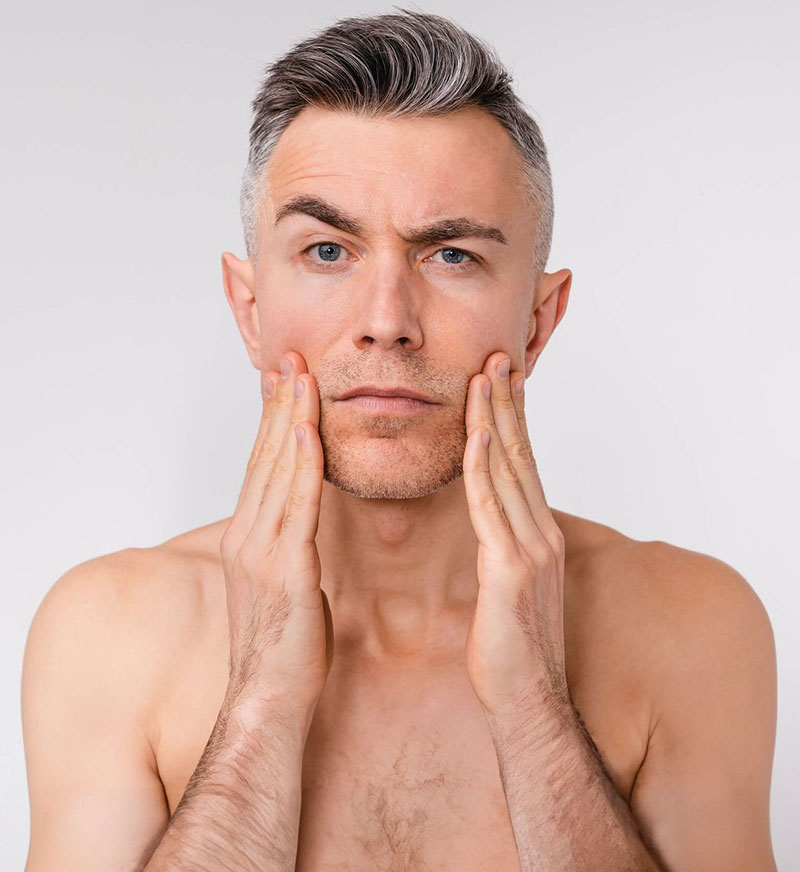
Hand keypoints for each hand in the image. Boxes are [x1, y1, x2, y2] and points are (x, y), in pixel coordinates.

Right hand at [219, 351, 331, 730]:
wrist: (267, 700)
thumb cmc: (283, 648)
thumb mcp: (286, 586)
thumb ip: (290, 548)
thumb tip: (304, 528)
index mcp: (249, 538)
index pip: (262, 465)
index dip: (273, 420)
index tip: (284, 381)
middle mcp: (248, 536)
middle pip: (264, 457)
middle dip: (278, 404)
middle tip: (288, 357)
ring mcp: (260, 551)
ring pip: (276, 471)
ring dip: (288, 419)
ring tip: (300, 375)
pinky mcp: (284, 570)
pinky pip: (295, 506)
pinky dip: (299, 465)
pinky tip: (307, 432)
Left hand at [462, 351, 567, 721]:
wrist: (527, 701)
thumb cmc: (511, 647)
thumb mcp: (507, 584)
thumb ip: (503, 544)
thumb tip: (490, 520)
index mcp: (536, 534)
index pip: (523, 462)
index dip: (512, 417)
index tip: (499, 377)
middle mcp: (540, 533)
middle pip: (522, 454)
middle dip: (508, 402)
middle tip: (497, 355)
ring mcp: (531, 550)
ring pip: (510, 470)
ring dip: (497, 419)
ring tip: (486, 375)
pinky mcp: (512, 571)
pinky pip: (493, 509)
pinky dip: (485, 468)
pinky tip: (479, 435)